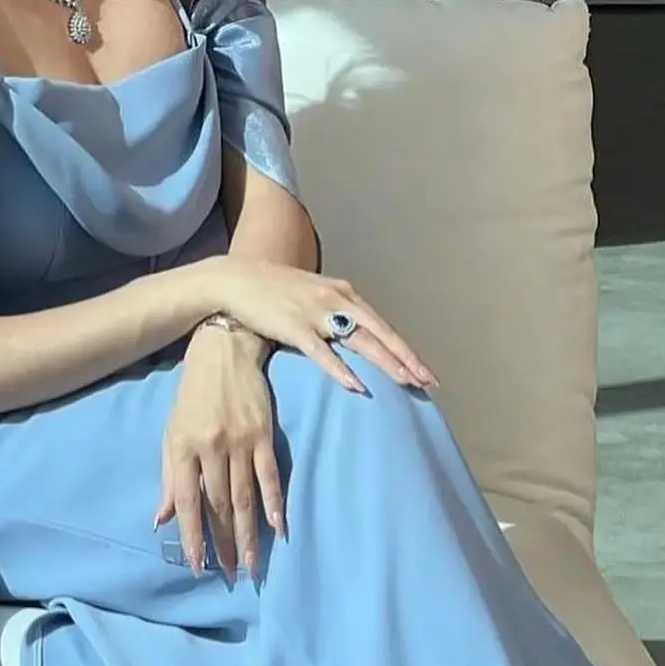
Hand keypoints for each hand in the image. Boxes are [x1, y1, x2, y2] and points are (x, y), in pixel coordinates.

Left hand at [153, 326, 282, 578]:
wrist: (224, 352)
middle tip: (228, 574)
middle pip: (219, 505)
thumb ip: (169, 478)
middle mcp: (211, 448)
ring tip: (251, 564)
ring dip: (249, 534)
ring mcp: (240, 442)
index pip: (188, 502)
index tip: (197, 566)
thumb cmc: (192, 396)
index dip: (192, 537)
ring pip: (245, 497)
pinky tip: (278, 527)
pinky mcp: (263, 435)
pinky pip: (269, 475)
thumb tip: (162, 519)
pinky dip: (274, 503)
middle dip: (223, 544)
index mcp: (182, 448)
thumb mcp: (171, 433)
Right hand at [201, 257, 438, 395]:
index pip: (383, 326)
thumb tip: (354, 337)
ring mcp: (316, 312)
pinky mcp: (294, 326)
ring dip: (386, 363)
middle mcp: (336, 300)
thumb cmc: (273, 291)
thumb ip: (335, 313)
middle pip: (380, 334)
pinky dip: (341, 369)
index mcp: (343, 294)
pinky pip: (322, 352)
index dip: (405, 350)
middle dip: (406, 360)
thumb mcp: (313, 296)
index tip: (425, 372)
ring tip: (407, 383)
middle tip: (428, 382)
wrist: (236, 280)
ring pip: (360, 341)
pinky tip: (357, 386)